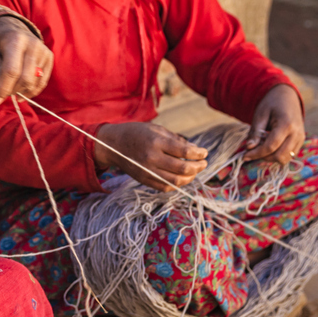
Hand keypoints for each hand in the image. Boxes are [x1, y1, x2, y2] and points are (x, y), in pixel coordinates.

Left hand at [0, 16, 53, 100]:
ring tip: (11, 89)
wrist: (12, 26)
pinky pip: (42, 82)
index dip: (3, 88)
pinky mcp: (49, 57)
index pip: (12, 71)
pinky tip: (22, 92)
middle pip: (26, 79)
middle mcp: (33, 45)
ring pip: (34, 82)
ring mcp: (43, 51)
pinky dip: (32, 91)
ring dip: (21, 91)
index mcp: (16, 40)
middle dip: (12, 91)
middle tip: (3, 93)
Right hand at [93, 122, 207, 191]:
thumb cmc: (137, 133)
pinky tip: (182, 178)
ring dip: (190, 177)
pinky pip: (165, 187)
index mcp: (156, 142)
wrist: (113, 144)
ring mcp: (147, 171)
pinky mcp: (144, 180)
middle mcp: (152, 157)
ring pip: (176, 181)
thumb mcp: (156, 129)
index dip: (198, 153)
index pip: (184, 151)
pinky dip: (177, 185)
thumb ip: (176, 139)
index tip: (204, 152)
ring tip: (195, 171)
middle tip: (203, 163)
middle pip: (183, 168)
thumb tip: (195, 150)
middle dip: (198, 167)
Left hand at [243, 84, 304, 163]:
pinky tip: (269, 146)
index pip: (271, 147)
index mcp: (286, 125)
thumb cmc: (271, 104)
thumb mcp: (260, 115)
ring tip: (261, 146)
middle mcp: (297, 133)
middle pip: (280, 156)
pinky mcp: (301, 141)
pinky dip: (278, 154)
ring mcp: (301, 138)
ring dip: (271, 157)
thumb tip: (249, 148)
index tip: (244, 156)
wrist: (287, 96)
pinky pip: (289, 155)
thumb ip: (255, 132)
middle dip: (264, 157)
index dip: (256, 153)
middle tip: (252, 151)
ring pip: (286, 159)